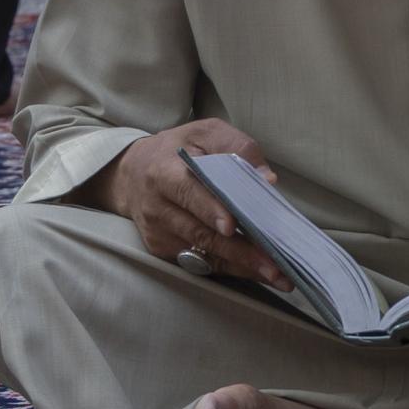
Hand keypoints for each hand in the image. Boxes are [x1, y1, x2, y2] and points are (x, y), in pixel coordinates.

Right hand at [86, 119, 286, 288]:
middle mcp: (157, 207)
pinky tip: (258, 271)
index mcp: (164, 172)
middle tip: (274, 265)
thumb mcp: (205, 133)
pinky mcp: (162, 249)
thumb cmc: (179, 149)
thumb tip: (266, 178)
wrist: (132, 172)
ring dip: (241, 266)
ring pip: (203, 253)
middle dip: (240, 250)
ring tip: (276, 275)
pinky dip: (231, 267)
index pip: (189, 193)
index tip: (232, 226)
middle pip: (200, 232)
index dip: (211, 210)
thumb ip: (237, 148)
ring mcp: (158, 233)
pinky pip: (200, 262)